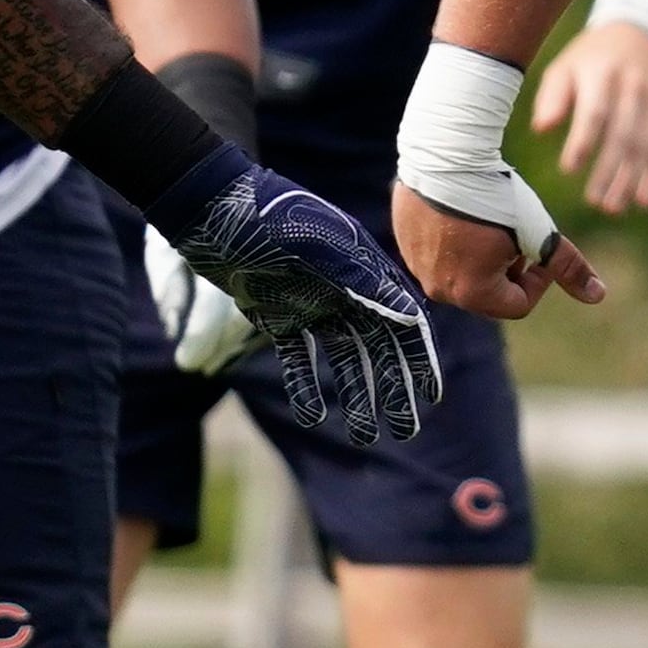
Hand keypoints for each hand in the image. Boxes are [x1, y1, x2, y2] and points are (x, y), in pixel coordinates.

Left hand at [150, 153, 441, 444]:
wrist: (216, 211)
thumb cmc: (275, 221)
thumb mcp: (327, 248)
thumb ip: (368, 284)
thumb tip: (412, 320)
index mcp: (366, 273)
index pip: (404, 324)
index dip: (419, 360)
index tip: (431, 396)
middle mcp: (346, 292)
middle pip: (378, 349)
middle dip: (393, 390)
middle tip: (404, 431)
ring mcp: (313, 305)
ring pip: (343, 360)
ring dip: (356, 396)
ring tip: (362, 436)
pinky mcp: (279, 316)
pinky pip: (299, 359)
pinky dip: (305, 387)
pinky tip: (311, 416)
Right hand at [391, 42, 599, 317]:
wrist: (445, 153)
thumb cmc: (496, 196)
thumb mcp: (539, 233)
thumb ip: (567, 268)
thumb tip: (598, 296)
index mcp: (472, 294)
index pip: (518, 305)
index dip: (538, 279)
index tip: (538, 248)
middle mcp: (438, 289)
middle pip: (488, 292)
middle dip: (508, 269)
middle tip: (513, 232)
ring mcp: (416, 265)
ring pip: (462, 271)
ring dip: (481, 254)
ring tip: (489, 219)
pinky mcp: (403, 240)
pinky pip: (437, 250)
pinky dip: (455, 238)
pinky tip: (464, 210)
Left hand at [531, 19, 647, 211]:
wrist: (640, 31)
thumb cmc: (591, 57)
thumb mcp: (565, 66)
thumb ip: (551, 97)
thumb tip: (542, 129)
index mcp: (603, 74)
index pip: (595, 112)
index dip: (583, 142)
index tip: (569, 169)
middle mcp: (632, 88)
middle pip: (624, 134)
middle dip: (610, 171)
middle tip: (595, 201)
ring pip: (646, 146)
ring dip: (632, 180)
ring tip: (615, 207)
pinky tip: (646, 198)